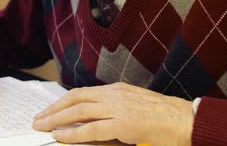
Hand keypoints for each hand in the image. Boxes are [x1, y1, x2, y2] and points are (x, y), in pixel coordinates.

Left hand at [33, 82, 193, 145]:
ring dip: (56, 119)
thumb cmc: (165, 118)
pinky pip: (92, 129)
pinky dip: (73, 133)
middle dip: (53, 109)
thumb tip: (87, 124)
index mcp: (117, 90)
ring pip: (79, 111)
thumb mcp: (133, 108)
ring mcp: (119, 108)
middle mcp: (115, 95)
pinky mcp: (125, 124)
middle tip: (37, 119)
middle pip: (75, 99)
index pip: (81, 93)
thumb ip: (111, 113)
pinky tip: (60, 137)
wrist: (189, 121)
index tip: (48, 111)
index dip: (61, 102)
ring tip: (42, 127)